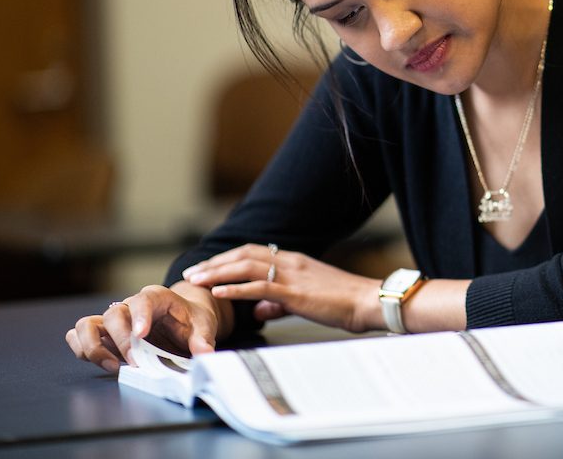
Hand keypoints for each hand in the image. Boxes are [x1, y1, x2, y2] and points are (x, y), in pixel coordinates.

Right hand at [64, 284, 220, 372]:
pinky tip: (104, 363)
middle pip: (113, 314)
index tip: (141, 335)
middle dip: (120, 340)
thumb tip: (205, 355)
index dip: (140, 316)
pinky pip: (79, 336)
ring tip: (113, 366)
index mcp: (158, 298)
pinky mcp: (104, 334)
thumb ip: (203, 340)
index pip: (144, 300)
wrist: (185, 321)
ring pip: (87, 324)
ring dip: (93, 346)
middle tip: (134, 362)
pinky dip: (83, 349)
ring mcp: (115, 320)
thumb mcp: (204, 327)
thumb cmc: (193, 320)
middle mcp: (131, 306)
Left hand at [182, 243, 382, 332]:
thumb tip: (259, 310)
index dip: (228, 258)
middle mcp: (290, 261)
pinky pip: (258, 287)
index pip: (254, 252)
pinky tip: (218, 292)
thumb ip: (280, 303)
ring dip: (218, 272)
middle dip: (215, 262)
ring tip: (197, 279)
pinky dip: (235, 288)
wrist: (368, 301)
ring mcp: (292, 274)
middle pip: (244, 254)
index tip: (209, 266)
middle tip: (194, 272)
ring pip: (246, 266)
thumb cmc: (344, 302)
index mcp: (295, 261)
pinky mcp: (294, 292)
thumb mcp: (308, 300)